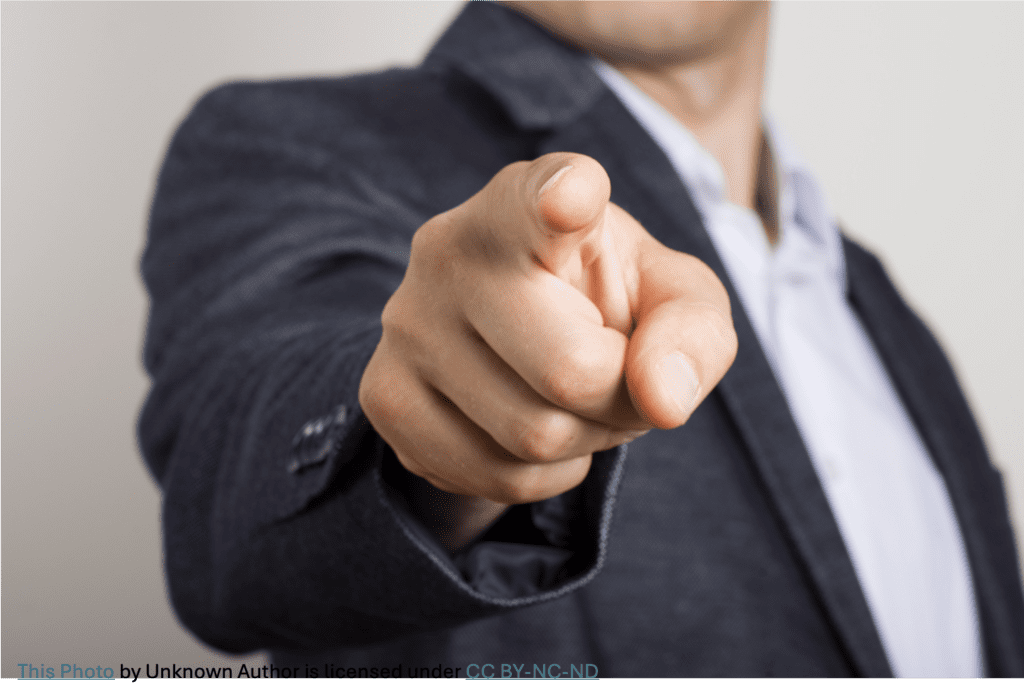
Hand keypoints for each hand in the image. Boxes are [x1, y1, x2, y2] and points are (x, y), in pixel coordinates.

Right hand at [359, 152, 736, 547]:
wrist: (514, 340)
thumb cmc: (605, 302)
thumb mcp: (673, 298)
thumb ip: (692, 333)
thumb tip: (663, 402)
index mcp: (526, 203)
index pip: (538, 198)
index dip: (564, 198)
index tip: (574, 196)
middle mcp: (448, 251)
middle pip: (571, 371)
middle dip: (621, 398)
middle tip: (616, 374)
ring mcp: (406, 325)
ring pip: (533, 437)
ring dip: (584, 439)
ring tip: (572, 398)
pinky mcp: (383, 395)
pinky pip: (494, 476)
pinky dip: (542, 473)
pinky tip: (531, 425)